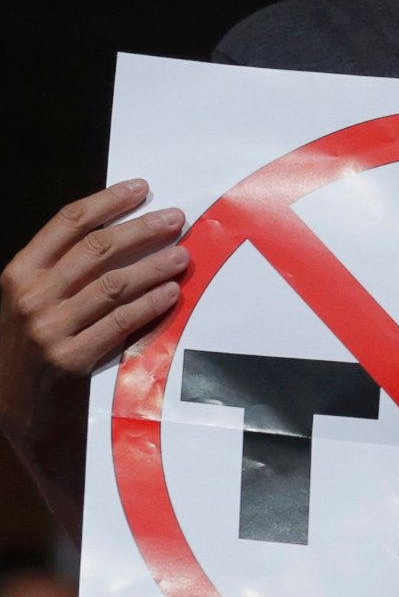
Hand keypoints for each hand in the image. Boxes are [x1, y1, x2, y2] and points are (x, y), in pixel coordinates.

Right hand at [1, 181, 188, 456]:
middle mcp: (30, 296)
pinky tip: (170, 293)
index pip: (68, 223)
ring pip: (112, 284)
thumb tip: (124, 230)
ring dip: (153, 266)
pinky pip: (120, 323)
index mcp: (20, 273)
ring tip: (183, 256)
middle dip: (141, 229)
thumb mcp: (35, 300)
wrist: (18, 407)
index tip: (142, 188)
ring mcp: (48, 328)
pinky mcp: (69, 359)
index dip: (108, 202)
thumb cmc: (37, 343)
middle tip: (176, 219)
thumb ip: (65, 269)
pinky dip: (148, 305)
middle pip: (96, 248)